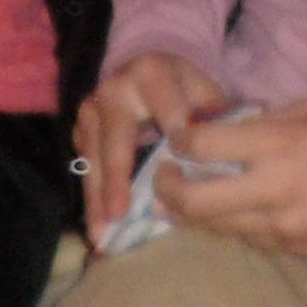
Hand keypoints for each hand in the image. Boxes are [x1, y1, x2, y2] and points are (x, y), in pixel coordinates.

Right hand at [76, 53, 228, 240]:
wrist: (150, 76)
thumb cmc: (184, 93)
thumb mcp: (204, 95)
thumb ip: (214, 120)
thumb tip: (225, 157)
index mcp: (151, 73)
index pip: (162, 103)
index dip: (171, 129)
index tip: (178, 161)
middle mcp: (114, 89)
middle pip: (116, 137)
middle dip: (117, 177)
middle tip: (121, 213)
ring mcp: (92, 111)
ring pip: (93, 158)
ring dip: (97, 199)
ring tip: (102, 234)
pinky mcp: (82, 133)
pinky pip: (85, 169)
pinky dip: (92, 201)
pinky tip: (99, 229)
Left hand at [157, 97, 306, 254]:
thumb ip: (261, 121)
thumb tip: (219, 129)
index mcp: (277, 145)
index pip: (205, 146)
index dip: (181, 141)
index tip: (178, 139)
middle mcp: (273, 190)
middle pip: (196, 200)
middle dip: (168, 189)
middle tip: (162, 178)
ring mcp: (282, 225)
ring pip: (217, 226)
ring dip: (193, 212)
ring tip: (180, 198)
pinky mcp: (293, 247)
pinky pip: (248, 237)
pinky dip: (232, 223)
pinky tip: (227, 210)